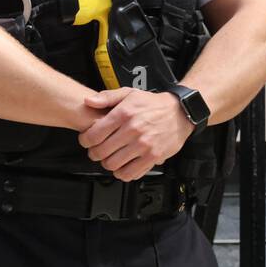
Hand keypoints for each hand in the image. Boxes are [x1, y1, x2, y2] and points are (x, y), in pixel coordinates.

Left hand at [77, 86, 194, 181]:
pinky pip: (130, 173)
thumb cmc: (153, 104)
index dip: (85, 140)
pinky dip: (122, 173)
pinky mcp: (153, 157)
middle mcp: (133, 130)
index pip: (94, 135)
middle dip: (94, 153)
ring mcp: (143, 145)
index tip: (86, 141)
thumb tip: (88, 101)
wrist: (180, 112)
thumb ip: (106, 97)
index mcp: (124, 114)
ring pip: (113, 164)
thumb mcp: (129, 93)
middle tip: (97, 151)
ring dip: (107, 163)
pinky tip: (123, 165)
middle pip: (101, 152)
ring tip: (110, 157)